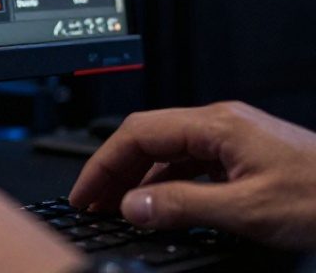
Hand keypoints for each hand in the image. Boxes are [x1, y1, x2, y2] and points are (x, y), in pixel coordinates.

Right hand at [69, 101, 315, 250]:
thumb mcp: (247, 211)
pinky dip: (170, 182)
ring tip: (123, 209)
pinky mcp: (248, 154)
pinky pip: (193, 161)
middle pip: (150, 137)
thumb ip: (184, 206)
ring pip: (171, 150)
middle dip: (116, 170)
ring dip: (142, 178)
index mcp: (216, 125)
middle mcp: (222, 123)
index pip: (138, 133)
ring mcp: (235, 137)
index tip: (86, 193)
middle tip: (94, 203)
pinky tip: (166, 206)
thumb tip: (134, 206)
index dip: (104, 164)